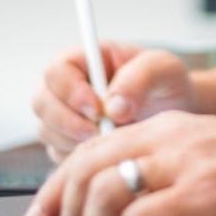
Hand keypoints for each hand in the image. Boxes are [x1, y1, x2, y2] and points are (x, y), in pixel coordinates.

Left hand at [24, 111, 215, 215]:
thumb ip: (170, 169)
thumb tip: (116, 200)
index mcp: (180, 126)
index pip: (95, 146)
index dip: (58, 186)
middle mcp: (181, 136)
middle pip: (88, 166)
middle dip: (68, 214)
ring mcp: (193, 164)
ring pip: (104, 195)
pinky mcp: (206, 198)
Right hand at [32, 43, 194, 161]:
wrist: (174, 113)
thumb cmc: (166, 83)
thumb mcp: (164, 69)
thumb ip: (140, 77)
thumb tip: (113, 105)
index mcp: (87, 58)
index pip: (57, 70)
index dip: (69, 90)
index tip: (96, 109)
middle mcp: (68, 85)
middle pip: (41, 101)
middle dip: (67, 121)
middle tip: (100, 132)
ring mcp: (64, 114)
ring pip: (46, 130)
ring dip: (73, 140)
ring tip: (110, 138)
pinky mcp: (66, 141)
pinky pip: (56, 153)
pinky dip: (76, 157)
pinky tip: (105, 151)